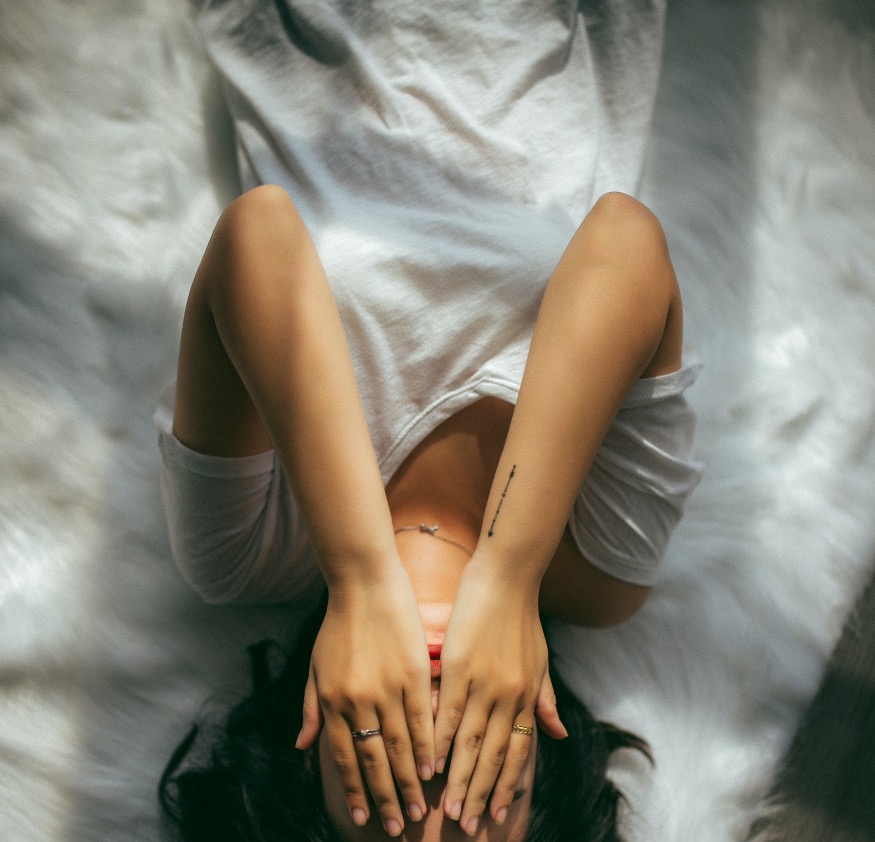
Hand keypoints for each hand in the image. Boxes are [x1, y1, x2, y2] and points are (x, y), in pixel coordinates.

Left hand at [296, 567, 433, 835]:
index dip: (353, 788)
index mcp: (332, 699)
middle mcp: (358, 699)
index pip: (342, 756)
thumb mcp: (316, 667)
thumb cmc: (338, 624)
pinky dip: (428, 745)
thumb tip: (303, 748)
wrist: (364, 583)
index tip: (361, 816)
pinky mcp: (413, 671)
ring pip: (400, 744)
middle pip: (373, 758)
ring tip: (419, 807)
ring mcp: (387, 686)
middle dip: (385, 796)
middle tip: (398, 827)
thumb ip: (311, 709)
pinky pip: (422, 717)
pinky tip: (434, 766)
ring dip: (409, 779)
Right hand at [434, 558, 566, 833]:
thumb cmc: (522, 615)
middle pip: (494, 756)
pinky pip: (449, 712)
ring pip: (470, 742)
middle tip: (468, 825)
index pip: (517, 752)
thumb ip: (545, 698)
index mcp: (527, 696)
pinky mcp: (460, 666)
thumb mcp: (541, 660)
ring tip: (448, 809)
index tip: (496, 814)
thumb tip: (558, 734)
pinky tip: (430, 762)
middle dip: (481, 793)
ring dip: (459, 778)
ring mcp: (484, 683)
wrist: (508, 575)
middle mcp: (509, 696)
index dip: (507, 785)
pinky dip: (439, 740)